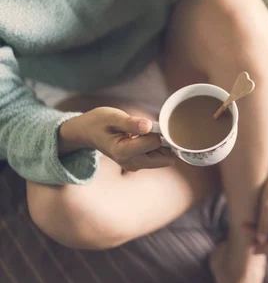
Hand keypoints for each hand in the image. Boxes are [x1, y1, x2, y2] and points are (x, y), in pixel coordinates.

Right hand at [59, 107, 173, 171]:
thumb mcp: (112, 117)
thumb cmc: (99, 122)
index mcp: (123, 152)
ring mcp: (135, 166)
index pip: (155, 142)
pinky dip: (155, 147)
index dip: (156, 130)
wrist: (87, 133)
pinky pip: (158, 157)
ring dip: (159, 144)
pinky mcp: (139, 164)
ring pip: (164, 159)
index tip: (145, 123)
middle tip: (149, 129)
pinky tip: (142, 138)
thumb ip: (131, 123)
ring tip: (142, 133)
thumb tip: (148, 126)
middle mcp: (131, 163)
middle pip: (166, 159)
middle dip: (163, 142)